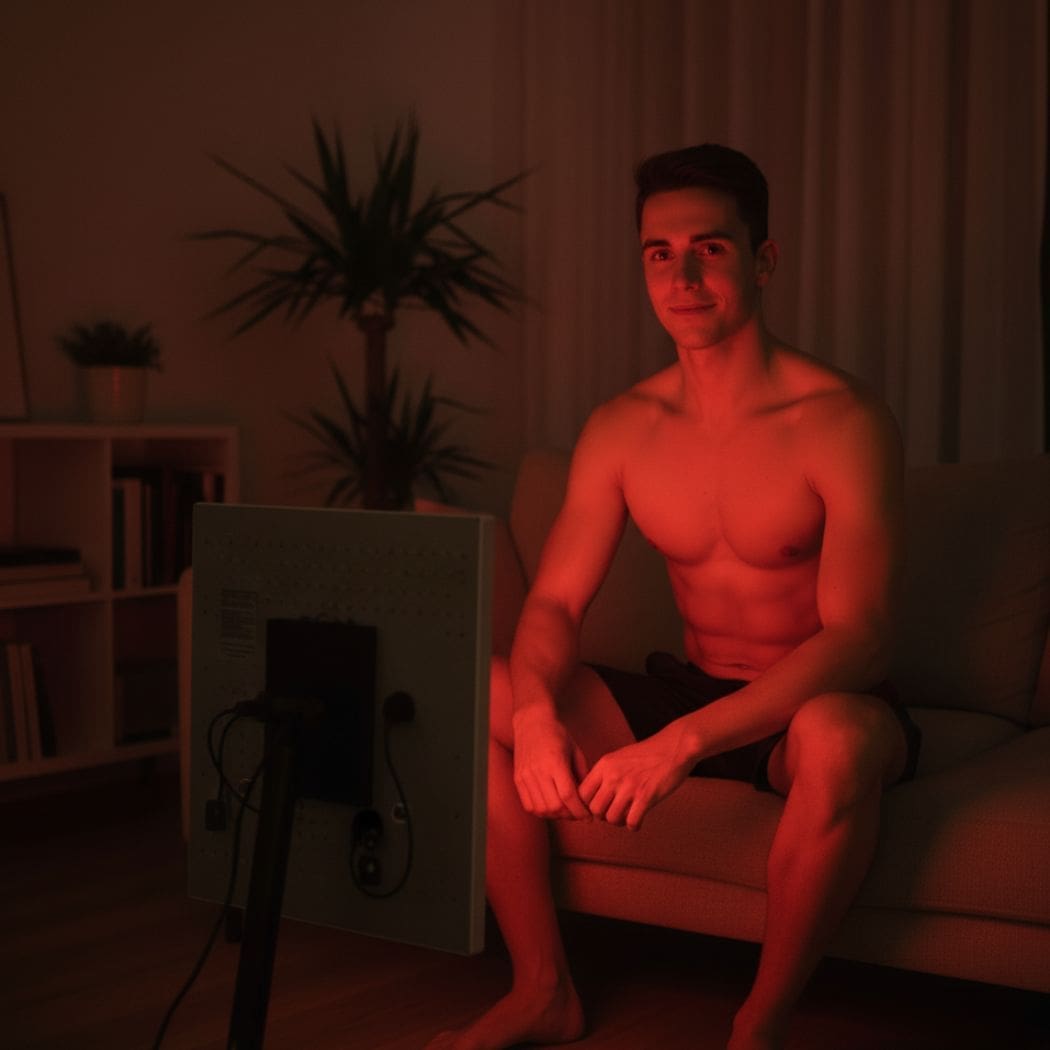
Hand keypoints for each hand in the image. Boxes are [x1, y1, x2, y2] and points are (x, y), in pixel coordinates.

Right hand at [512, 707, 590, 820]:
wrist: (531, 722)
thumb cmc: (557, 734)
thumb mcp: (575, 750)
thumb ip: (582, 774)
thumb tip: (589, 798)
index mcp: (555, 762)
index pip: (568, 796)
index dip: (580, 810)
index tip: (588, 816)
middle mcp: (538, 771)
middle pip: (555, 806)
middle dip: (570, 815)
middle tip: (578, 813)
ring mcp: (526, 776)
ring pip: (542, 809)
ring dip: (556, 815)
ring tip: (565, 810)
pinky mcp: (518, 779)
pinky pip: (529, 806)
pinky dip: (542, 811)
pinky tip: (550, 806)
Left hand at [578, 725, 694, 829]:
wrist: (675, 746)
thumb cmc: (648, 754)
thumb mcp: (619, 757)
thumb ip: (605, 774)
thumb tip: (593, 797)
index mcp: (604, 765)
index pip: (582, 793)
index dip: (588, 805)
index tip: (600, 807)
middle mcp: (613, 775)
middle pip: (595, 810)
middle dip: (604, 816)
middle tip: (616, 813)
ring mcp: (629, 786)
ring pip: (611, 819)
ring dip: (620, 822)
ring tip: (628, 816)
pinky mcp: (646, 796)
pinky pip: (632, 822)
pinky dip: (634, 826)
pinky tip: (639, 820)